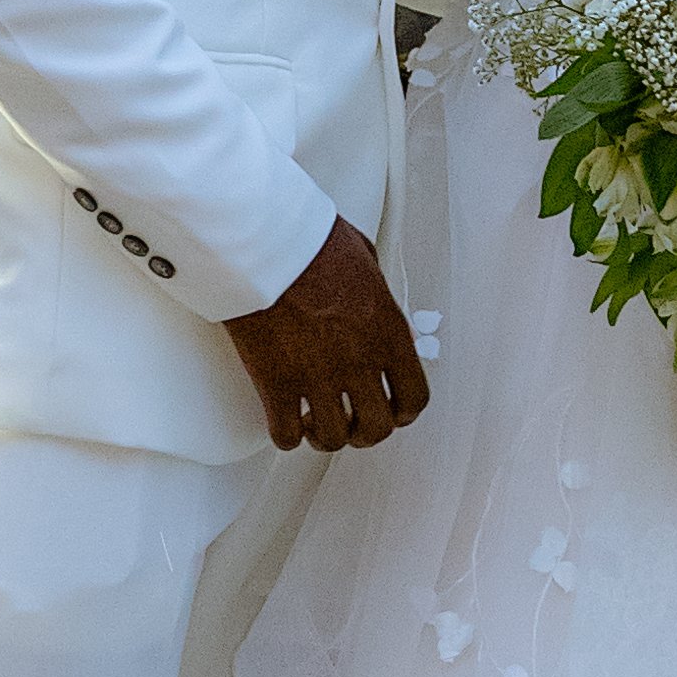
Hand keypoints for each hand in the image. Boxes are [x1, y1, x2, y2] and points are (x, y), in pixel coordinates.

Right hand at [224, 214, 430, 452]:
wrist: (262, 240)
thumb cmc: (308, 239)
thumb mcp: (363, 256)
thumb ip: (375, 290)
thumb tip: (371, 299)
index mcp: (387, 331)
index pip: (414, 396)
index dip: (403, 412)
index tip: (391, 411)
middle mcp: (359, 360)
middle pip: (377, 427)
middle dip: (365, 432)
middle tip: (351, 425)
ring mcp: (317, 375)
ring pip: (333, 437)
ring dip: (325, 436)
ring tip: (313, 424)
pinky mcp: (276, 383)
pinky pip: (285, 434)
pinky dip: (286, 436)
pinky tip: (283, 420)